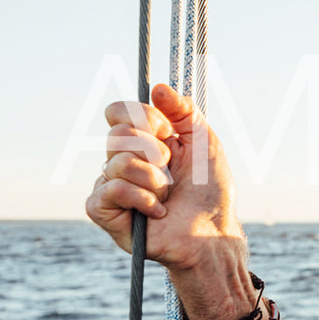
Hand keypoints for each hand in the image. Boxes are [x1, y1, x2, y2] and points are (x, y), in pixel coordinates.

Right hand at [85, 83, 247, 319]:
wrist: (213, 231)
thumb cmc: (210, 189)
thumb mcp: (205, 141)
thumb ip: (184, 110)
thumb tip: (157, 88)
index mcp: (143, 140)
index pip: (119, 112)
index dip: (142, 117)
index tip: (167, 131)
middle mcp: (123, 159)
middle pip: (117, 135)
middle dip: (154, 151)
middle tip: (171, 167)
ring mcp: (112, 185)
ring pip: (117, 163)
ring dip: (154, 179)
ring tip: (168, 194)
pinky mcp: (105, 211)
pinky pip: (111, 191)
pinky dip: (141, 199)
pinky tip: (157, 211)